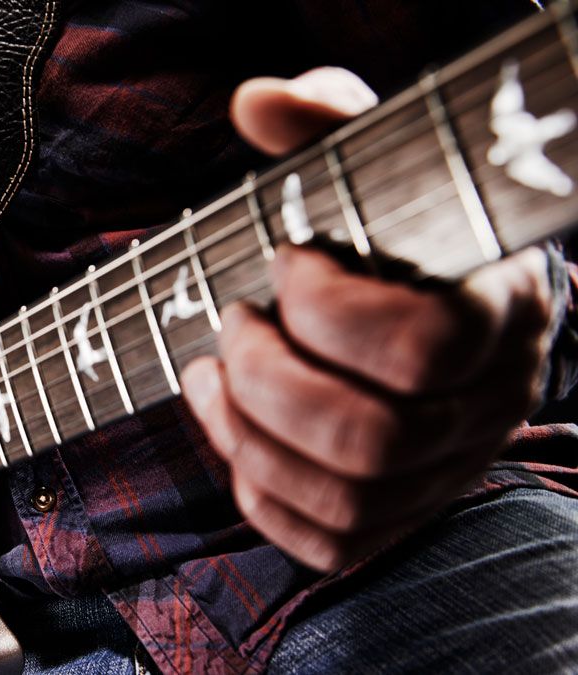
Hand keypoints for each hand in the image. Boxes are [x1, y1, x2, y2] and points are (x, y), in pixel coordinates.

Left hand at [179, 68, 555, 571]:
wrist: (421, 299)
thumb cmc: (387, 229)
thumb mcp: (368, 161)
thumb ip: (324, 125)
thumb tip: (257, 104)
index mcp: (497, 312)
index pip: (425, 349)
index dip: (330, 313)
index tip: (284, 262)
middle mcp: (486, 406)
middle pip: (372, 439)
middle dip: (268, 380)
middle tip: (232, 322)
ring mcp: (445, 470)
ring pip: (345, 500)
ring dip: (248, 436)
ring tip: (208, 371)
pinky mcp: (399, 513)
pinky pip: (328, 544)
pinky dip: (259, 494)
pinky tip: (231, 428)